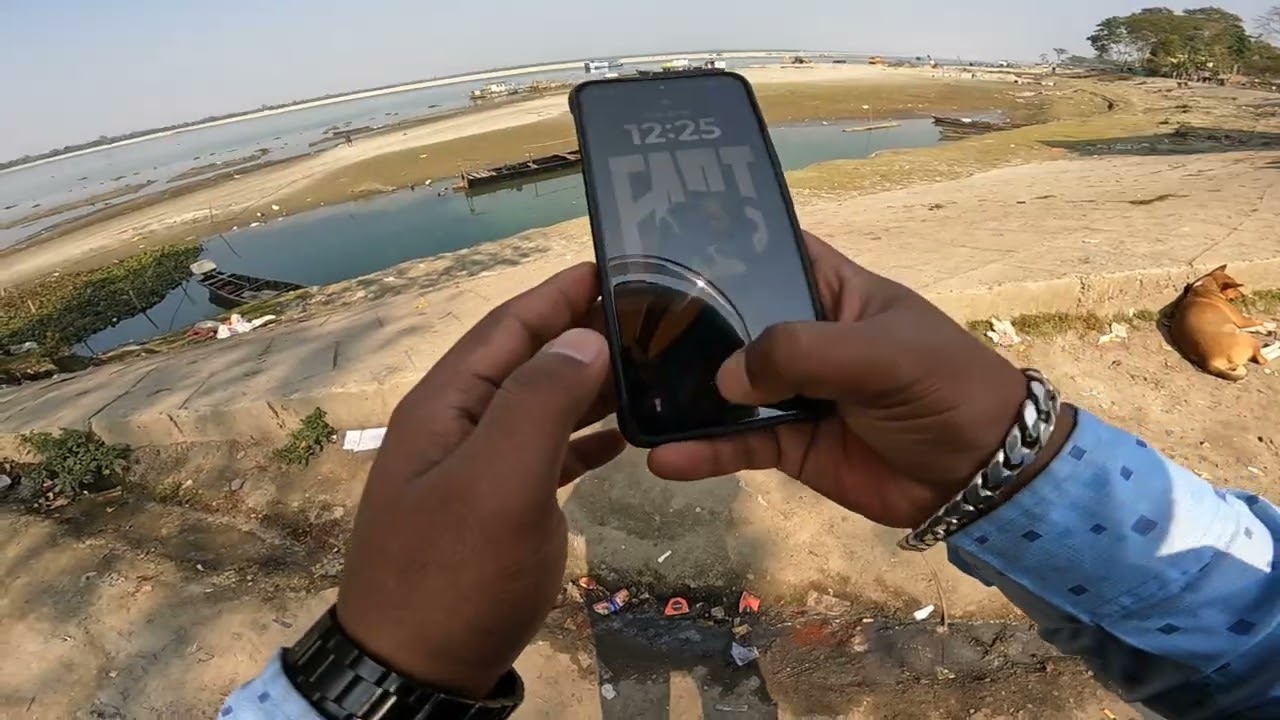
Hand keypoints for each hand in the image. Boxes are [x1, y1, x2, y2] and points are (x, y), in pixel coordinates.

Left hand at [335, 263, 623, 697]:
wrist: (415, 671)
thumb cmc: (453, 574)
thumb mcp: (497, 483)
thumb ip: (539, 404)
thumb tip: (583, 339)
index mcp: (447, 403)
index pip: (508, 325)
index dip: (560, 292)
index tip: (618, 266)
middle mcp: (459, 424)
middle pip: (527, 359)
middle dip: (584, 332)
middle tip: (654, 317)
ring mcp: (477, 468)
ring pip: (540, 405)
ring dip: (590, 384)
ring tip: (653, 366)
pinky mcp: (497, 509)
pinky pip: (546, 454)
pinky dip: (585, 439)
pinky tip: (626, 436)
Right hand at [649, 232, 1073, 527]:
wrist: (981, 475)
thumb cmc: (944, 387)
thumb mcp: (880, 354)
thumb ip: (802, 353)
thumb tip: (726, 377)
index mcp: (830, 289)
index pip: (766, 253)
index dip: (718, 247)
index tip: (653, 244)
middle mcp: (801, 334)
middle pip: (730, 322)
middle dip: (680, 326)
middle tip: (615, 328)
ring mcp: (791, 392)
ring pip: (723, 388)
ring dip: (680, 394)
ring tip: (625, 397)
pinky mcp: (789, 446)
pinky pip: (736, 445)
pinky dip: (701, 453)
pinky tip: (663, 458)